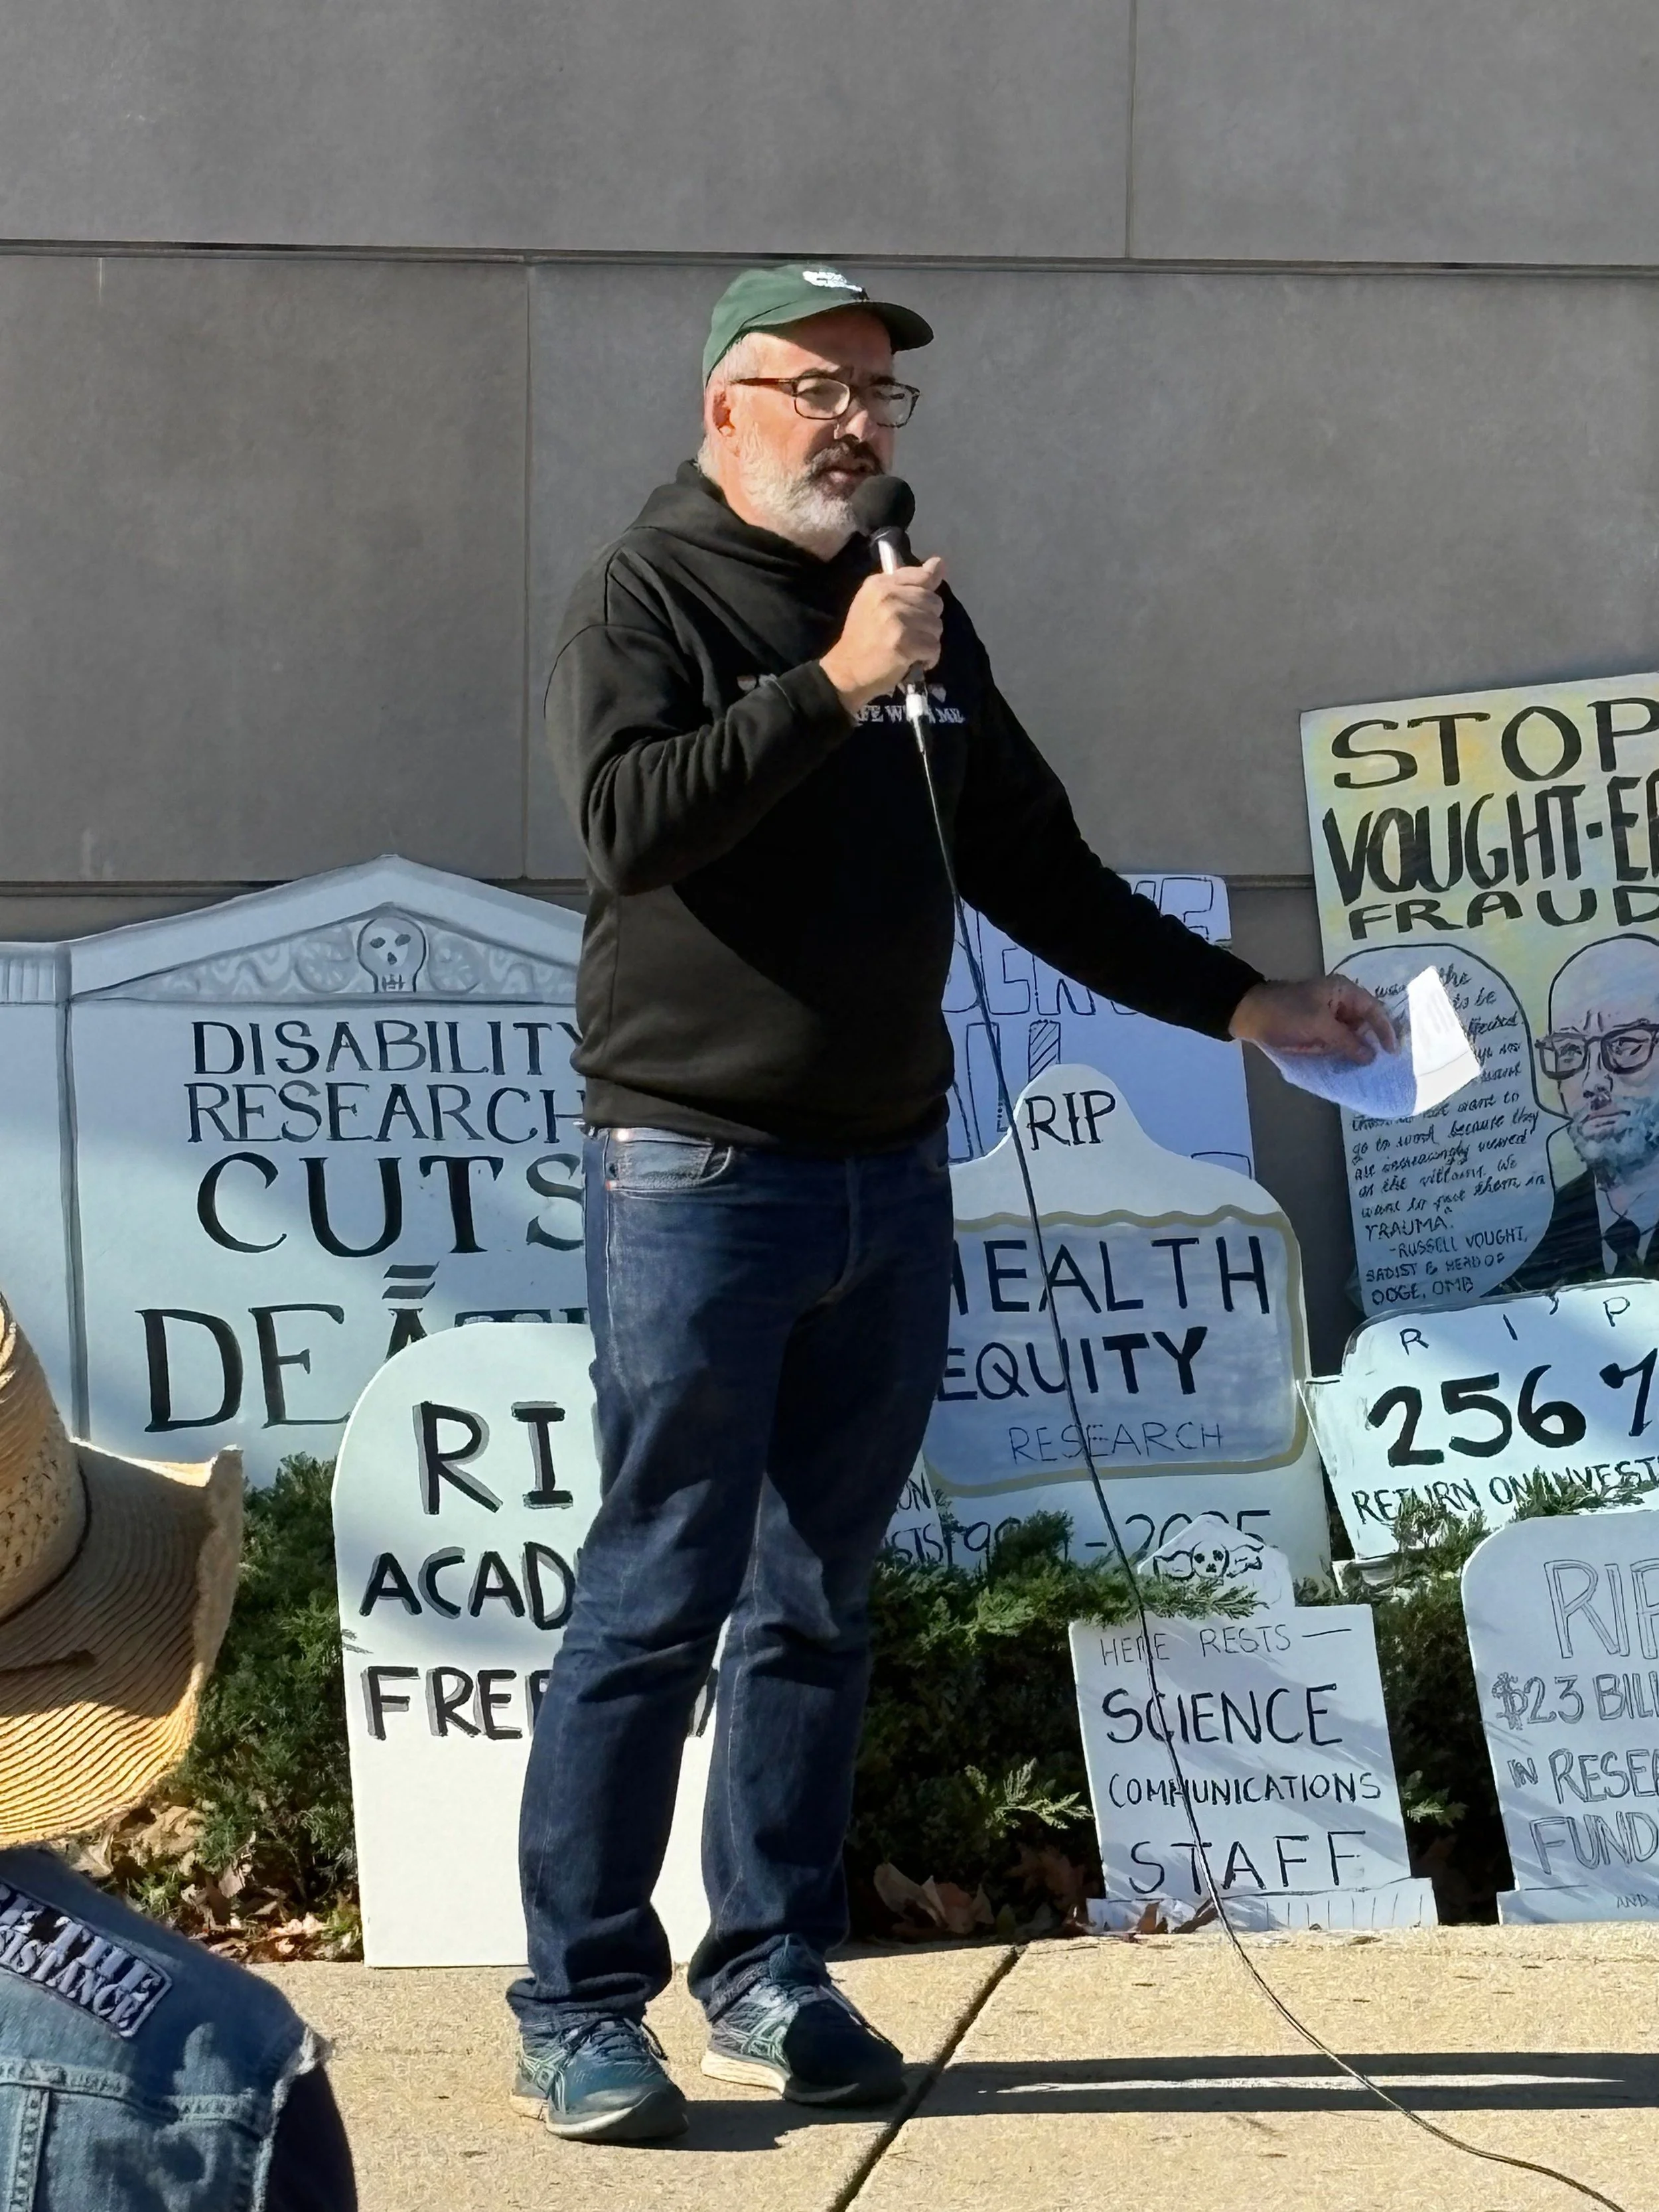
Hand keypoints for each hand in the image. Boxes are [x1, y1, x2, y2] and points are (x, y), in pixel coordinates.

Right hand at [819, 556, 945, 714]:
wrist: (846, 671)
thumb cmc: (864, 637)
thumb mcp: (878, 602)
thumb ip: (909, 583)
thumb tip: (939, 563)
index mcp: (880, 583)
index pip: (922, 577)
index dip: (926, 598)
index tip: (914, 612)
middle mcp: (888, 597)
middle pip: (935, 603)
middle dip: (927, 622)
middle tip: (909, 635)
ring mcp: (896, 620)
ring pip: (937, 626)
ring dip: (928, 642)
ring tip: (910, 648)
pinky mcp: (904, 643)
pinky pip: (934, 647)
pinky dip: (928, 658)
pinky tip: (914, 661)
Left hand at [1229, 975, 1396, 1064]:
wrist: (1250, 1016)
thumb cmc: (1285, 1013)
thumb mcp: (1319, 1025)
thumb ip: (1347, 1041)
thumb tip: (1371, 1057)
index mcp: (1344, 991)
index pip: (1374, 1009)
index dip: (1385, 1030)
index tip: (1392, 1052)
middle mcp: (1341, 1003)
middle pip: (1366, 1023)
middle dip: (1375, 1042)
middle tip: (1387, 1064)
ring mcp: (1329, 1018)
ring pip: (1353, 1036)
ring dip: (1360, 1051)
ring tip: (1373, 1070)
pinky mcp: (1319, 1032)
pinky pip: (1338, 1044)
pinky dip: (1345, 1055)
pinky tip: (1353, 1069)